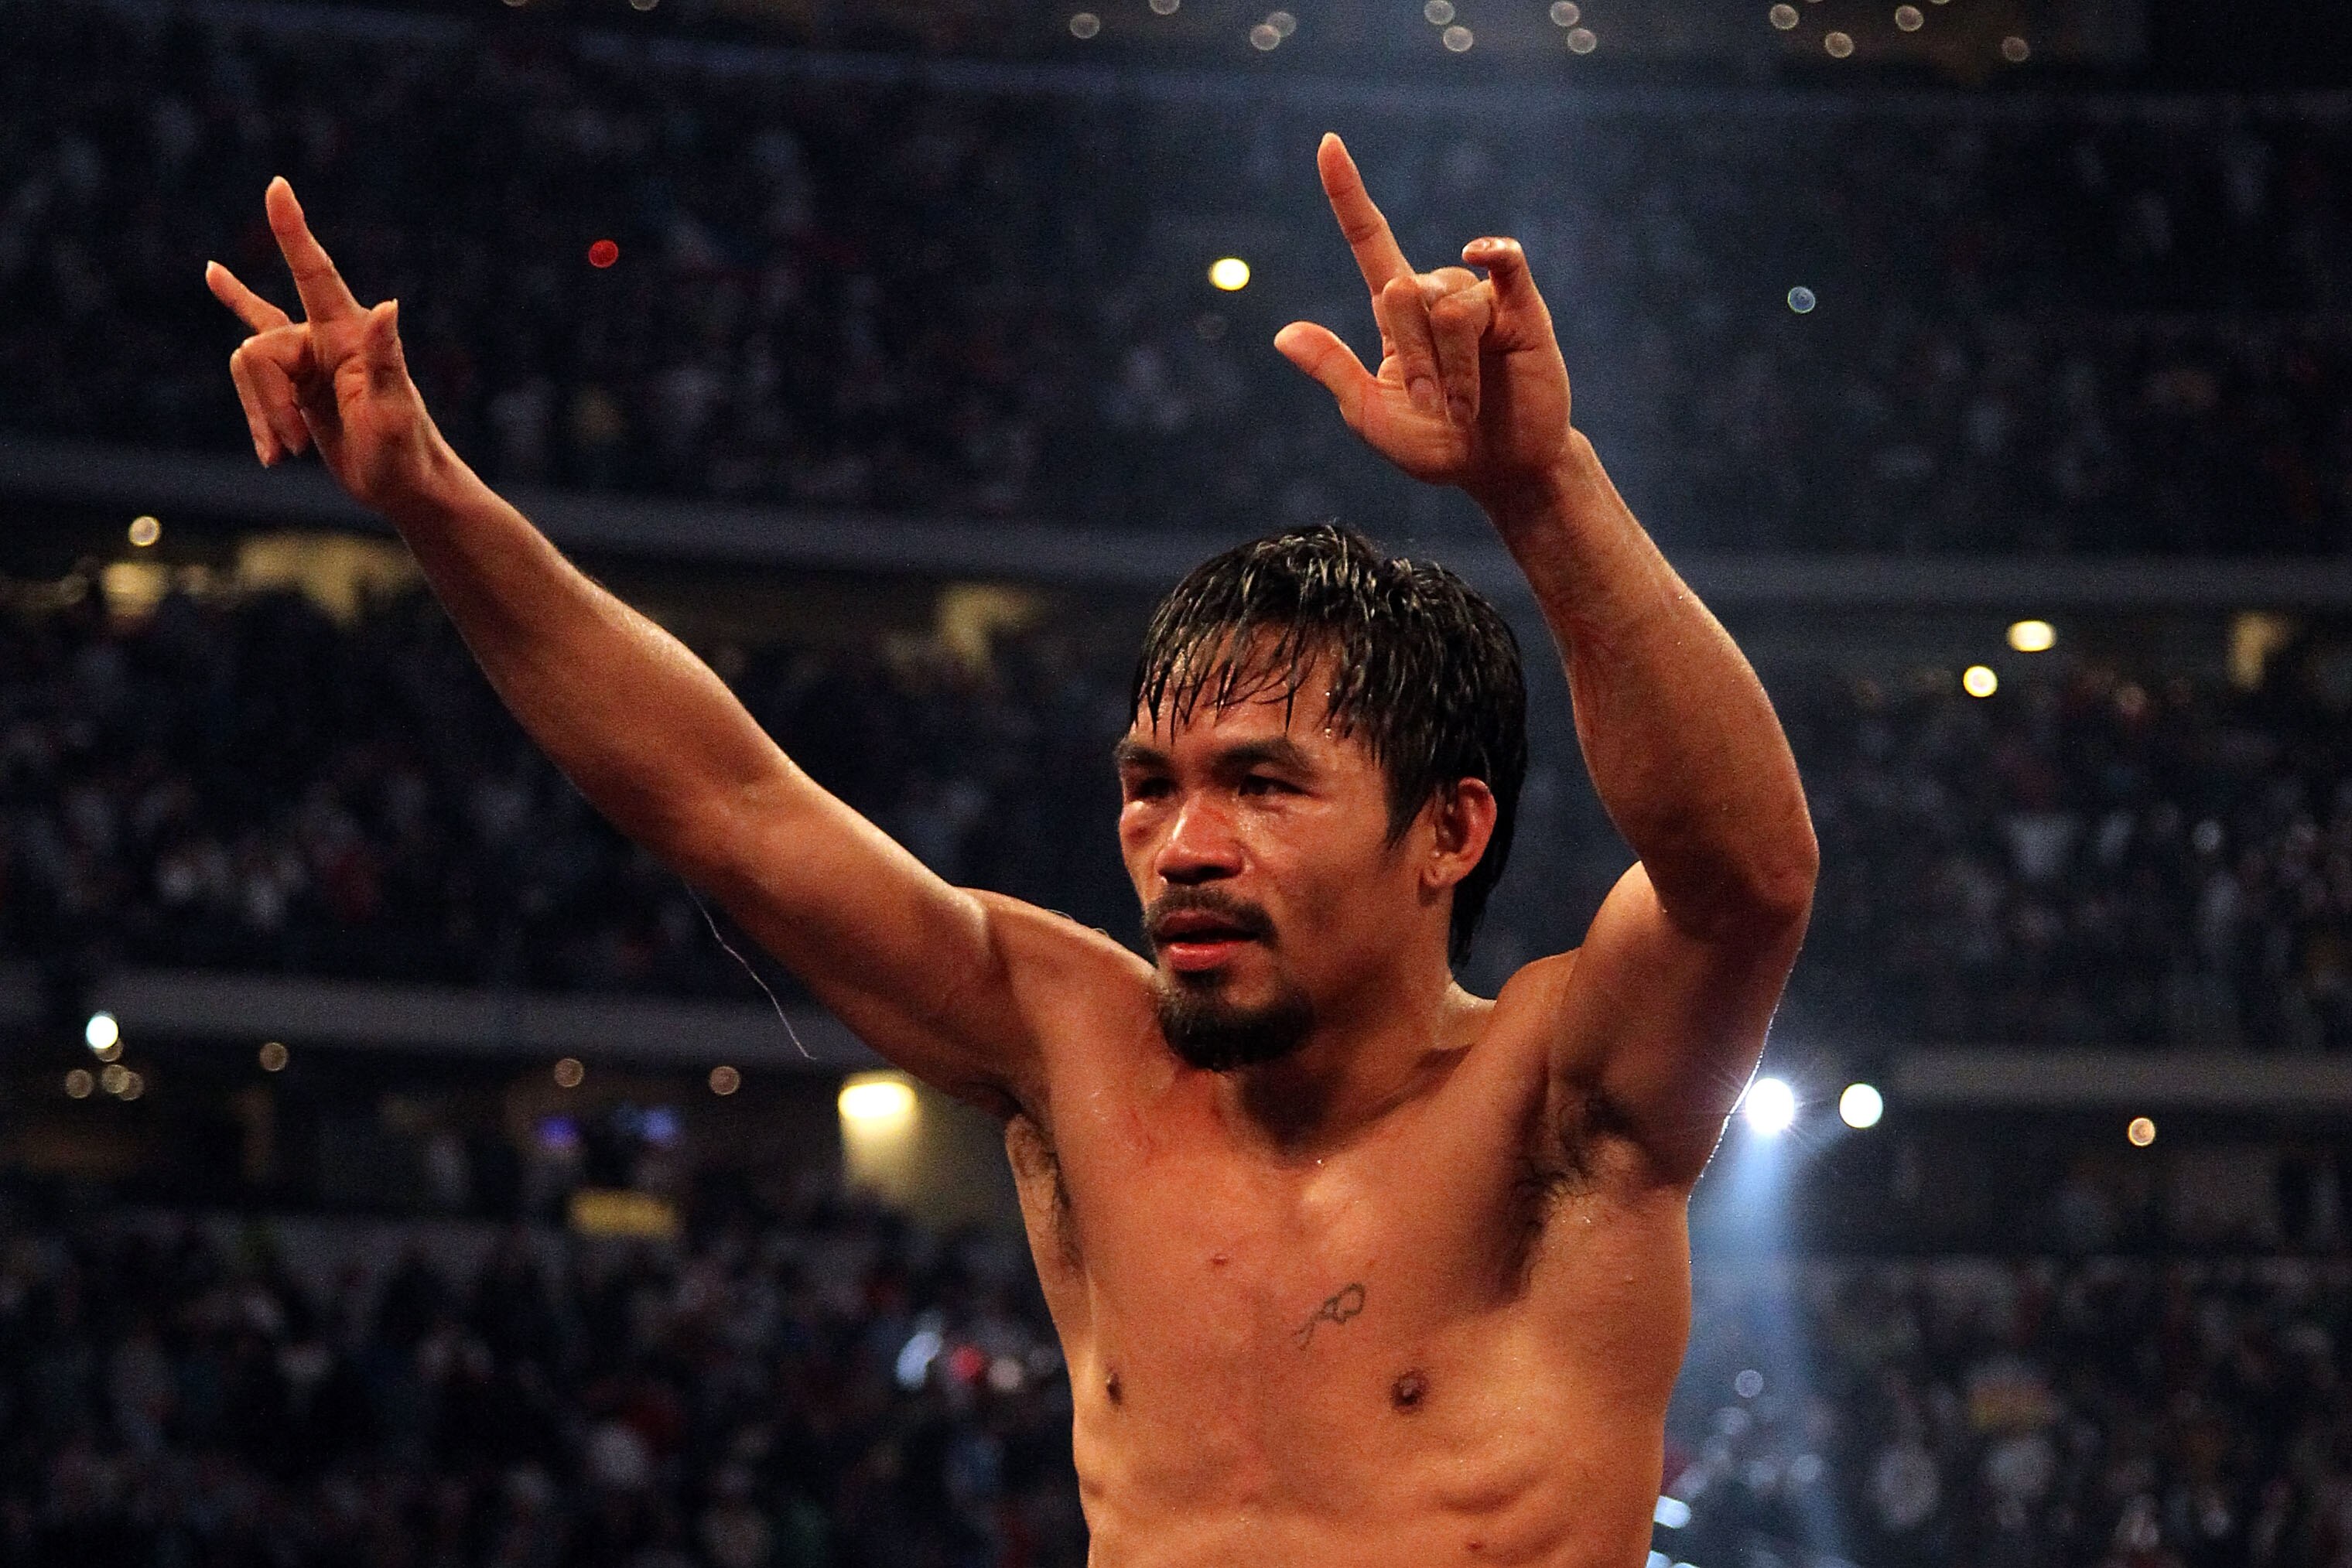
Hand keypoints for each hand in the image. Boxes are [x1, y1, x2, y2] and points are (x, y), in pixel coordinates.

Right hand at [206, 179, 445, 510]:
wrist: (406, 488)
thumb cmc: (407, 454)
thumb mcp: (394, 411)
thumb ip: (386, 359)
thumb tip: (387, 305)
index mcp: (348, 337)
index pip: (314, 273)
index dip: (294, 230)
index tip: (277, 184)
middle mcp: (325, 340)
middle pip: (259, 348)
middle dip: (266, 402)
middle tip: (295, 448)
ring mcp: (308, 363)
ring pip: (248, 367)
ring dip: (260, 415)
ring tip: (285, 455)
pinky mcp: (296, 386)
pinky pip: (250, 364)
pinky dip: (251, 408)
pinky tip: (235, 344)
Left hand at [1274, 134, 1573, 504]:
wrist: (1500, 471)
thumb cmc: (1437, 445)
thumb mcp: (1370, 416)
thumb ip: (1333, 372)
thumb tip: (1283, 335)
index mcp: (1397, 316)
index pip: (1369, 240)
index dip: (1348, 194)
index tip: (1328, 143)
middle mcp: (1437, 296)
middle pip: (1402, 291)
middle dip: (1412, 357)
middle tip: (1430, 405)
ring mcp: (1481, 298)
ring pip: (1447, 306)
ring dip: (1449, 366)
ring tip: (1461, 409)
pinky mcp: (1523, 309)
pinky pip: (1505, 264)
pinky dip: (1493, 254)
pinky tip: (1481, 252)